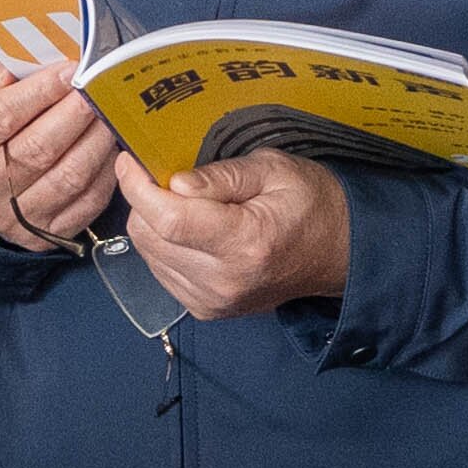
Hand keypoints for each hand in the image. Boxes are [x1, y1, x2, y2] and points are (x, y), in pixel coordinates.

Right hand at [0, 59, 122, 248]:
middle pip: (38, 150)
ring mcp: (12, 218)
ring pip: (67, 178)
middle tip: (98, 87)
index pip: (1, 117)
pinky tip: (110, 147)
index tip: (71, 70)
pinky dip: (105, 173)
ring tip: (109, 112)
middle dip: (76, 114)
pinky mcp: (43, 234)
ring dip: (97, 142)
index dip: (41, 92)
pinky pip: (86, 203)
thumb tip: (16, 72)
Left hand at [114, 148, 351, 319]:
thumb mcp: (275, 170)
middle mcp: (223, 281)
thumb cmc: (311, 204)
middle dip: (145, 200)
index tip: (130, 158)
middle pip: (149, 236)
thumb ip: (222, 176)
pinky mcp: (205, 309)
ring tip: (186, 202)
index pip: (168, 218)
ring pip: (148, 253)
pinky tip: (190, 228)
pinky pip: (161, 270)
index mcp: (244, 244)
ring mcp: (212, 301)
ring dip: (153, 222)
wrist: (337, 255)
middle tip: (165, 175)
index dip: (138, 185)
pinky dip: (164, 244)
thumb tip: (175, 181)